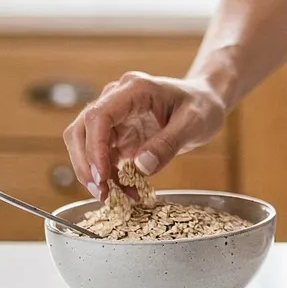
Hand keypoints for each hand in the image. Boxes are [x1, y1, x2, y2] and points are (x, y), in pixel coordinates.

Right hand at [62, 71, 228, 197]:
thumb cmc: (202, 105)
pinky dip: (110, 177)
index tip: (102, 175)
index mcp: (134, 89)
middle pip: (81, 130)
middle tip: (101, 193)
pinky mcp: (118, 135)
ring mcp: (115, 118)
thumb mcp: (194, 123)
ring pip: (86, 146)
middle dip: (86, 164)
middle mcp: (117, 100)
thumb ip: (168, 143)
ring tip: (113, 198)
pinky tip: (127, 192)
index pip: (99, 115)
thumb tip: (141, 166)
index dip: (94, 147)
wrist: (205, 102)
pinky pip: (103, 158)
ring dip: (94, 174)